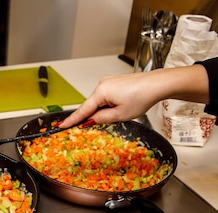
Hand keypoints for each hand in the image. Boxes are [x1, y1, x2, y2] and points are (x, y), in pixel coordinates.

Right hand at [59, 65, 209, 128]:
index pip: (82, 110)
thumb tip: (90, 121)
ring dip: (104, 111)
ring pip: (99, 102)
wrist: (157, 84)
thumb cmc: (142, 97)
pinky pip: (106, 97)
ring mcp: (108, 82)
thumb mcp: (120, 115)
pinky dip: (109, 105)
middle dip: (94, 117)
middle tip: (101, 125)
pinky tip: (121, 108)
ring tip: (121, 113)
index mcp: (100, 92)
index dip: (71, 120)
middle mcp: (102, 84)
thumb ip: (101, 119)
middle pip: (91, 106)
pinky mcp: (115, 83)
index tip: (61, 125)